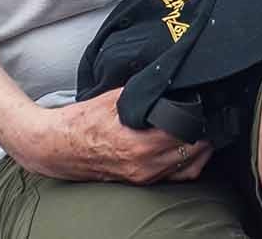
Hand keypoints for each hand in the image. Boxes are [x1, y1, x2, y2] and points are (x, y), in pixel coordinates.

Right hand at [14, 89, 213, 183]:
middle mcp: (144, 166)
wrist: (53, 146)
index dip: (201, 118)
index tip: (205, 106)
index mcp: (140, 145)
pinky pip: (171, 177)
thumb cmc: (81, 121)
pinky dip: (183, 163)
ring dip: (197, 151)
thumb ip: (148, 91)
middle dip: (205, 135)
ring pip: (187, 169)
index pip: (188, 134)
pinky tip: (183, 145)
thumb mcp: (117, 98)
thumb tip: (172, 80)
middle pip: (194, 154)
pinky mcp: (136, 181)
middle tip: (208, 117)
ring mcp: (141, 177)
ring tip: (199, 130)